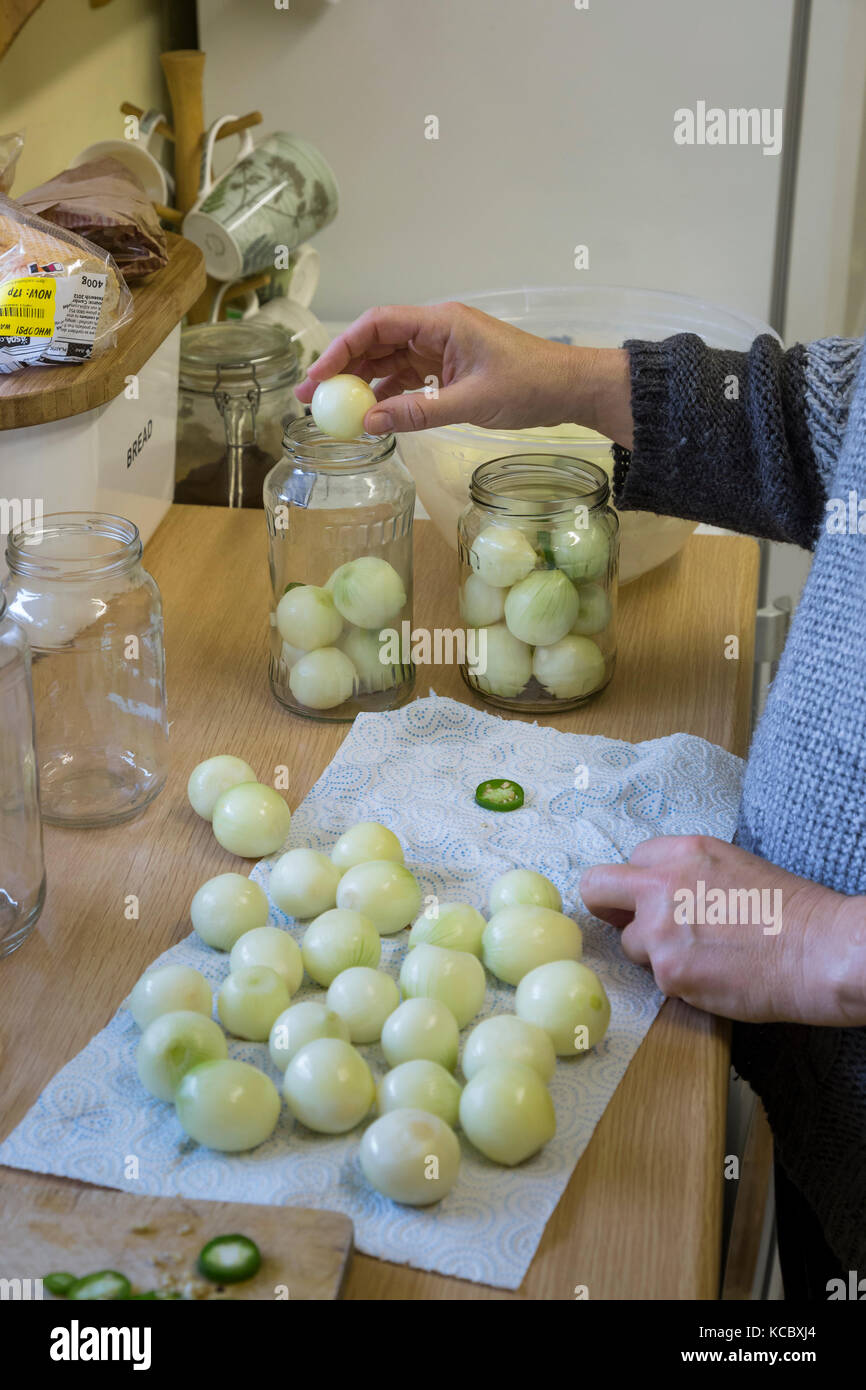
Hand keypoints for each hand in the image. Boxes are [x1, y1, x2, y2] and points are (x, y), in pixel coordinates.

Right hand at [295, 301, 633, 445]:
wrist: (569, 389)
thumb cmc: (531, 385)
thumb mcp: (471, 403)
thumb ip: (418, 412)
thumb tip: (370, 422)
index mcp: (440, 322)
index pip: (377, 325)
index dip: (341, 349)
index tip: (317, 376)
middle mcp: (436, 330)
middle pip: (376, 342)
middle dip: (342, 368)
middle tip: (311, 399)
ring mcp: (442, 350)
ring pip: (389, 362)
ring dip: (362, 384)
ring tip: (334, 412)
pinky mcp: (449, 369)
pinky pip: (408, 378)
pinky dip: (388, 395)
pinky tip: (371, 415)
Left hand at [579, 834, 865, 1025]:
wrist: (819, 951)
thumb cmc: (788, 911)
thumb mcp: (730, 866)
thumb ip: (685, 873)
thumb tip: (654, 893)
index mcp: (682, 852)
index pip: (631, 861)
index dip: (640, 884)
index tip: (651, 900)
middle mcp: (662, 885)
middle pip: (597, 888)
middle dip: (608, 907)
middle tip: (629, 923)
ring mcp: (660, 930)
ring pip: (631, 943)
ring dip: (654, 952)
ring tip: (702, 955)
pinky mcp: (668, 972)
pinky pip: (657, 977)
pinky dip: (679, 980)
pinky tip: (714, 975)